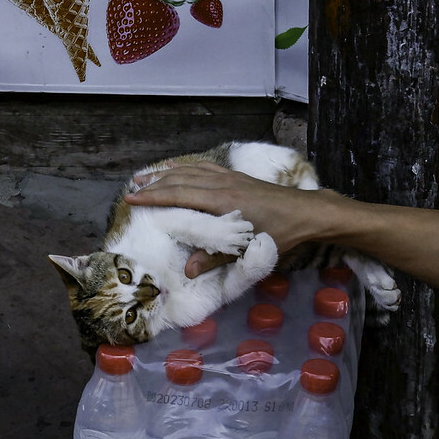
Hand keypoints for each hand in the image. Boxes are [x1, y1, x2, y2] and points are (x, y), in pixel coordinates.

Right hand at [125, 161, 340, 277]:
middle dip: (154, 182)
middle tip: (132, 187)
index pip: (179, 194)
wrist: (308, 212)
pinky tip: (182, 171)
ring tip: (148, 176)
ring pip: (192, 170)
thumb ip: (217, 258)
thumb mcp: (249, 248)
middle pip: (181, 179)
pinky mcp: (238, 177)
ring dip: (168, 172)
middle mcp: (223, 184)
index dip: (154, 196)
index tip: (131, 198)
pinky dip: (187, 168)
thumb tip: (189, 271)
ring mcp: (231, 177)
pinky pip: (205, 168)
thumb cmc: (281, 232)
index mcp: (222, 200)